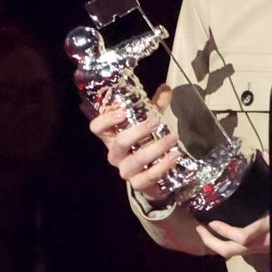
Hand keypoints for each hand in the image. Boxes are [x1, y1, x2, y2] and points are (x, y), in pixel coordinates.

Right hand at [88, 84, 180, 202]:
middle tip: (156, 121)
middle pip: (119, 143)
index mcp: (112, 137)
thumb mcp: (150, 123)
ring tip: (173, 138)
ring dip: (156, 148)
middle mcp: (116, 155)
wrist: (154, 176)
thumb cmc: (147, 143)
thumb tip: (166, 87)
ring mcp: (126, 171)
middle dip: (138, 131)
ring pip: (136, 160)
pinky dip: (163, 166)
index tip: (123, 111)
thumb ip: (156, 106)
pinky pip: (148, 177)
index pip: (97, 128)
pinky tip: (174, 155)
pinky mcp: (139, 184)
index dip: (106, 119)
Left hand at [195, 154, 271, 257]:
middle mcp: (262, 243)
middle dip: (211, 243)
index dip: (224, 231)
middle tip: (200, 229)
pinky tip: (228, 234)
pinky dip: (230, 245)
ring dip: (219, 245)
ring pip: (235, 255)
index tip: (212, 221)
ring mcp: (264, 249)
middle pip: (230, 252)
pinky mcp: (268, 250)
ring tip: (209, 232)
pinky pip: (243, 252)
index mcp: (267, 229)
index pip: (241, 237)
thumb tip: (265, 153)